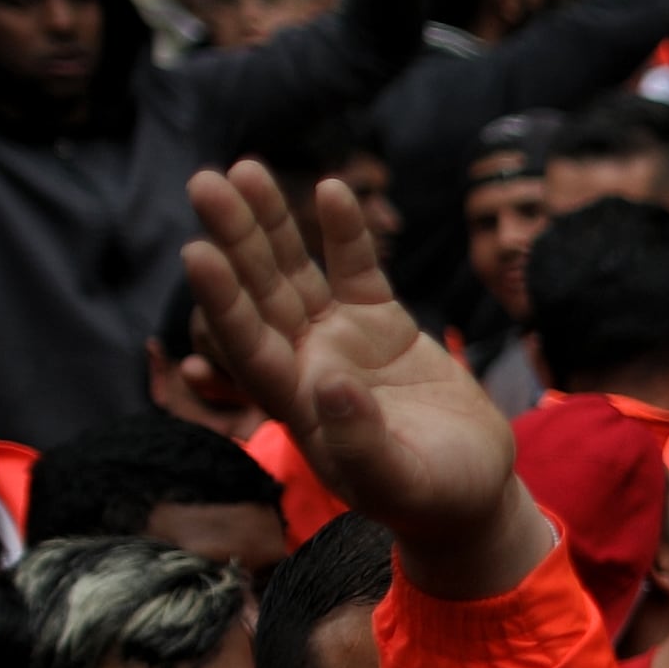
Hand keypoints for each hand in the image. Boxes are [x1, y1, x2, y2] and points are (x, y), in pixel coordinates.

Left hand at [180, 162, 550, 599]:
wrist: (469, 492)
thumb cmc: (433, 498)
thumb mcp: (401, 483)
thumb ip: (363, 444)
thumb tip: (332, 386)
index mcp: (297, 405)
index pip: (249, 346)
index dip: (223, 301)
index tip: (199, 252)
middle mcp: (306, 364)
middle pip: (259, 294)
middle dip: (234, 239)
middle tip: (205, 183)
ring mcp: (340, 339)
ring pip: (295, 273)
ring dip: (270, 224)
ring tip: (245, 170)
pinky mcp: (380, 323)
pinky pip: (356, 269)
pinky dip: (344, 232)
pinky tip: (330, 191)